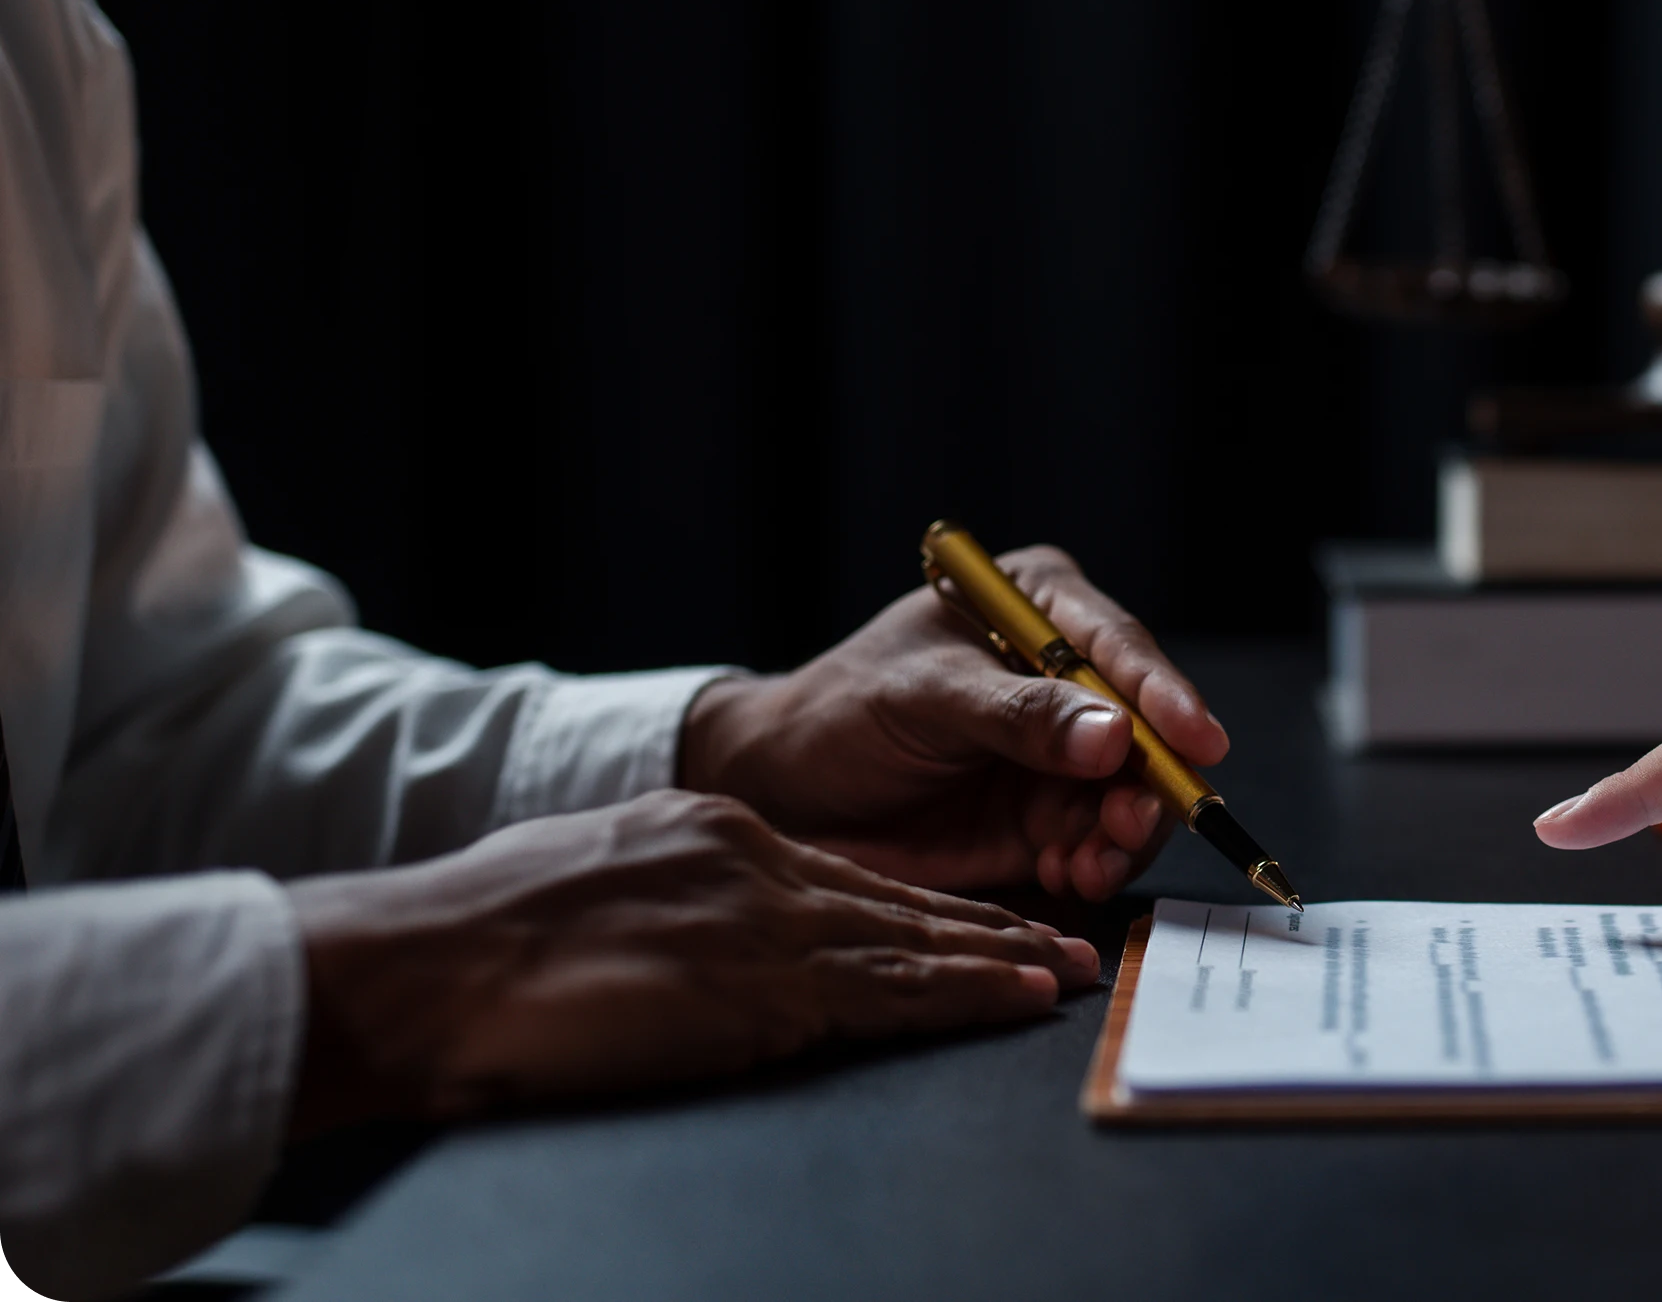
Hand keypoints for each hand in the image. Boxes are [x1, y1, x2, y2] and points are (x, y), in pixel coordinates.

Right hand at [286, 790, 1100, 1132]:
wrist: (422, 969)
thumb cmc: (480, 946)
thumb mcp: (596, 887)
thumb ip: (672, 899)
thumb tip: (705, 939)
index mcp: (713, 835)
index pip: (848, 872)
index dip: (929, 902)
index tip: (989, 918)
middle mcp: (752, 863)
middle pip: (899, 899)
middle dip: (992, 926)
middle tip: (1071, 942)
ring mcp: (759, 922)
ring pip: (912, 939)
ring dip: (1002, 959)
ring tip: (1071, 970)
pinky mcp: (755, 984)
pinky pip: (887, 989)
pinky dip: (964, 991)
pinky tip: (1019, 995)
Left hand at [679, 545, 1228, 900]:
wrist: (779, 791)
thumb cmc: (839, 713)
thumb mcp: (923, 698)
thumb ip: (1017, 716)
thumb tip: (1115, 736)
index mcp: (1039, 608)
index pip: (1120, 647)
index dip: (1165, 695)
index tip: (1196, 740)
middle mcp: (1064, 678)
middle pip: (1145, 727)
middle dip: (1148, 781)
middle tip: (1129, 822)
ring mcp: (1059, 754)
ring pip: (1129, 793)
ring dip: (1122, 834)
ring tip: (1089, 864)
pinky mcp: (1044, 819)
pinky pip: (1094, 843)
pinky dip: (1092, 865)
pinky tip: (1069, 876)